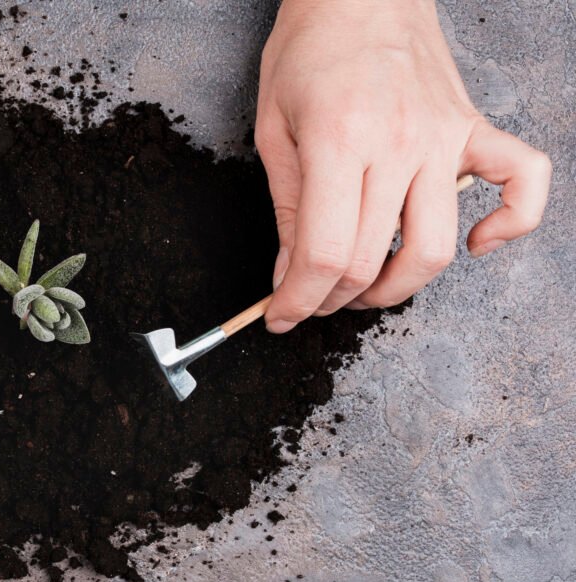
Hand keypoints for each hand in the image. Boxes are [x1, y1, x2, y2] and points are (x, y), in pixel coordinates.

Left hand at [255, 0, 550, 332]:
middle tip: (311, 301)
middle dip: (333, 299)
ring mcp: (444, 137)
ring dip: (398, 286)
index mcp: (340, 142)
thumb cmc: (309, 50)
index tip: (282, 316)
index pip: (324, 254)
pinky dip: (511, 224)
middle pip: (372, 259)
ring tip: (366, 289)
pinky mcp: (474, 129)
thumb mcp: (273, 130)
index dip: (298, 300)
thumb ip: (286, 209)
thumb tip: (288, 277)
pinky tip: (475, 245)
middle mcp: (399, 143)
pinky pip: (524, 182)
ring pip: (436, 246)